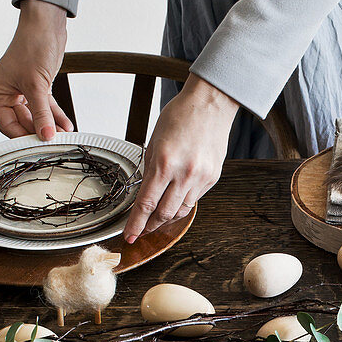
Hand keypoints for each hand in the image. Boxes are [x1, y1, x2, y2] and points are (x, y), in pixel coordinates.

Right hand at [0, 0, 71, 139]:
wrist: (46, 26)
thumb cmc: (31, 46)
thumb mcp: (36, 86)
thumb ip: (42, 114)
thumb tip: (46, 135)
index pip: (8, 125)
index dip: (23, 136)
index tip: (38, 144)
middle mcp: (8, 92)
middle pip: (23, 122)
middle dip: (40, 131)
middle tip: (54, 140)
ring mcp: (24, 90)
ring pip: (36, 115)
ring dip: (50, 124)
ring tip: (63, 134)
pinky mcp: (38, 86)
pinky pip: (46, 106)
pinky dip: (56, 115)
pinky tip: (66, 124)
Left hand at [124, 74, 237, 242]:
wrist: (210, 105)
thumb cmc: (180, 116)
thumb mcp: (154, 141)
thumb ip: (150, 169)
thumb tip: (145, 195)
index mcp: (163, 163)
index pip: (146, 204)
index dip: (136, 224)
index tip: (129, 236)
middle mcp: (183, 174)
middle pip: (164, 214)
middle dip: (150, 226)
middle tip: (142, 231)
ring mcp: (200, 178)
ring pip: (180, 211)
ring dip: (166, 218)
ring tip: (157, 219)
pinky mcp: (211, 178)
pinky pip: (193, 199)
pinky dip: (182, 204)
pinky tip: (175, 200)